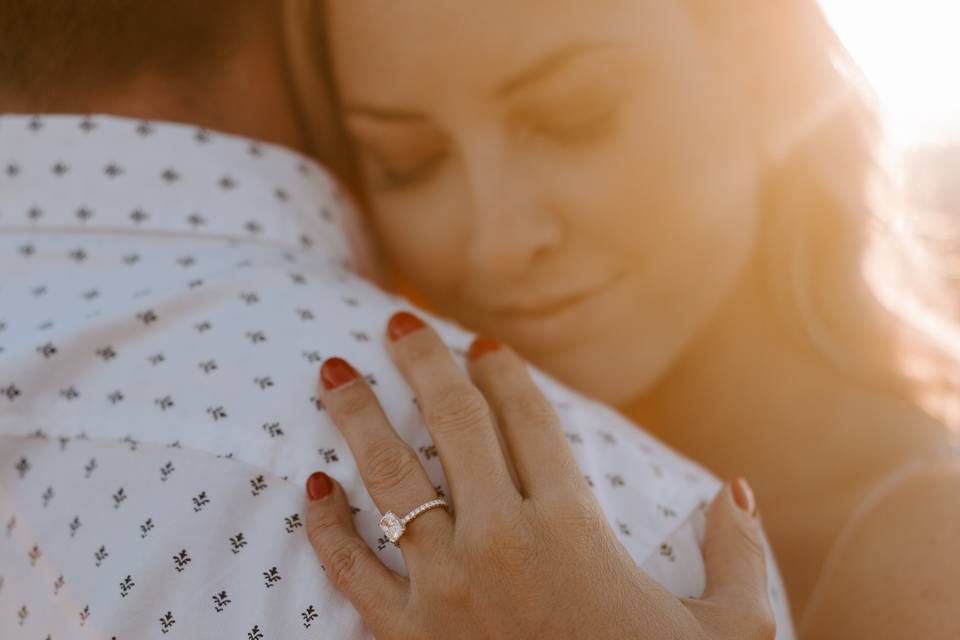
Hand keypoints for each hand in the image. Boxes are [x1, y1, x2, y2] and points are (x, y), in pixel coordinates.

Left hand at [303, 311, 775, 638]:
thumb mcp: (731, 629)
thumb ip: (737, 552)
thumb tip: (736, 489)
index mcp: (575, 529)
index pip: (529, 421)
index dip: (504, 374)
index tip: (483, 347)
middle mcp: (504, 541)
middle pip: (453, 425)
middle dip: (422, 363)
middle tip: (398, 322)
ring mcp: (447, 588)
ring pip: (392, 479)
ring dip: (358, 417)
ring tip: (333, 372)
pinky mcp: (407, 638)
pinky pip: (352, 570)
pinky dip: (327, 526)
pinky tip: (313, 487)